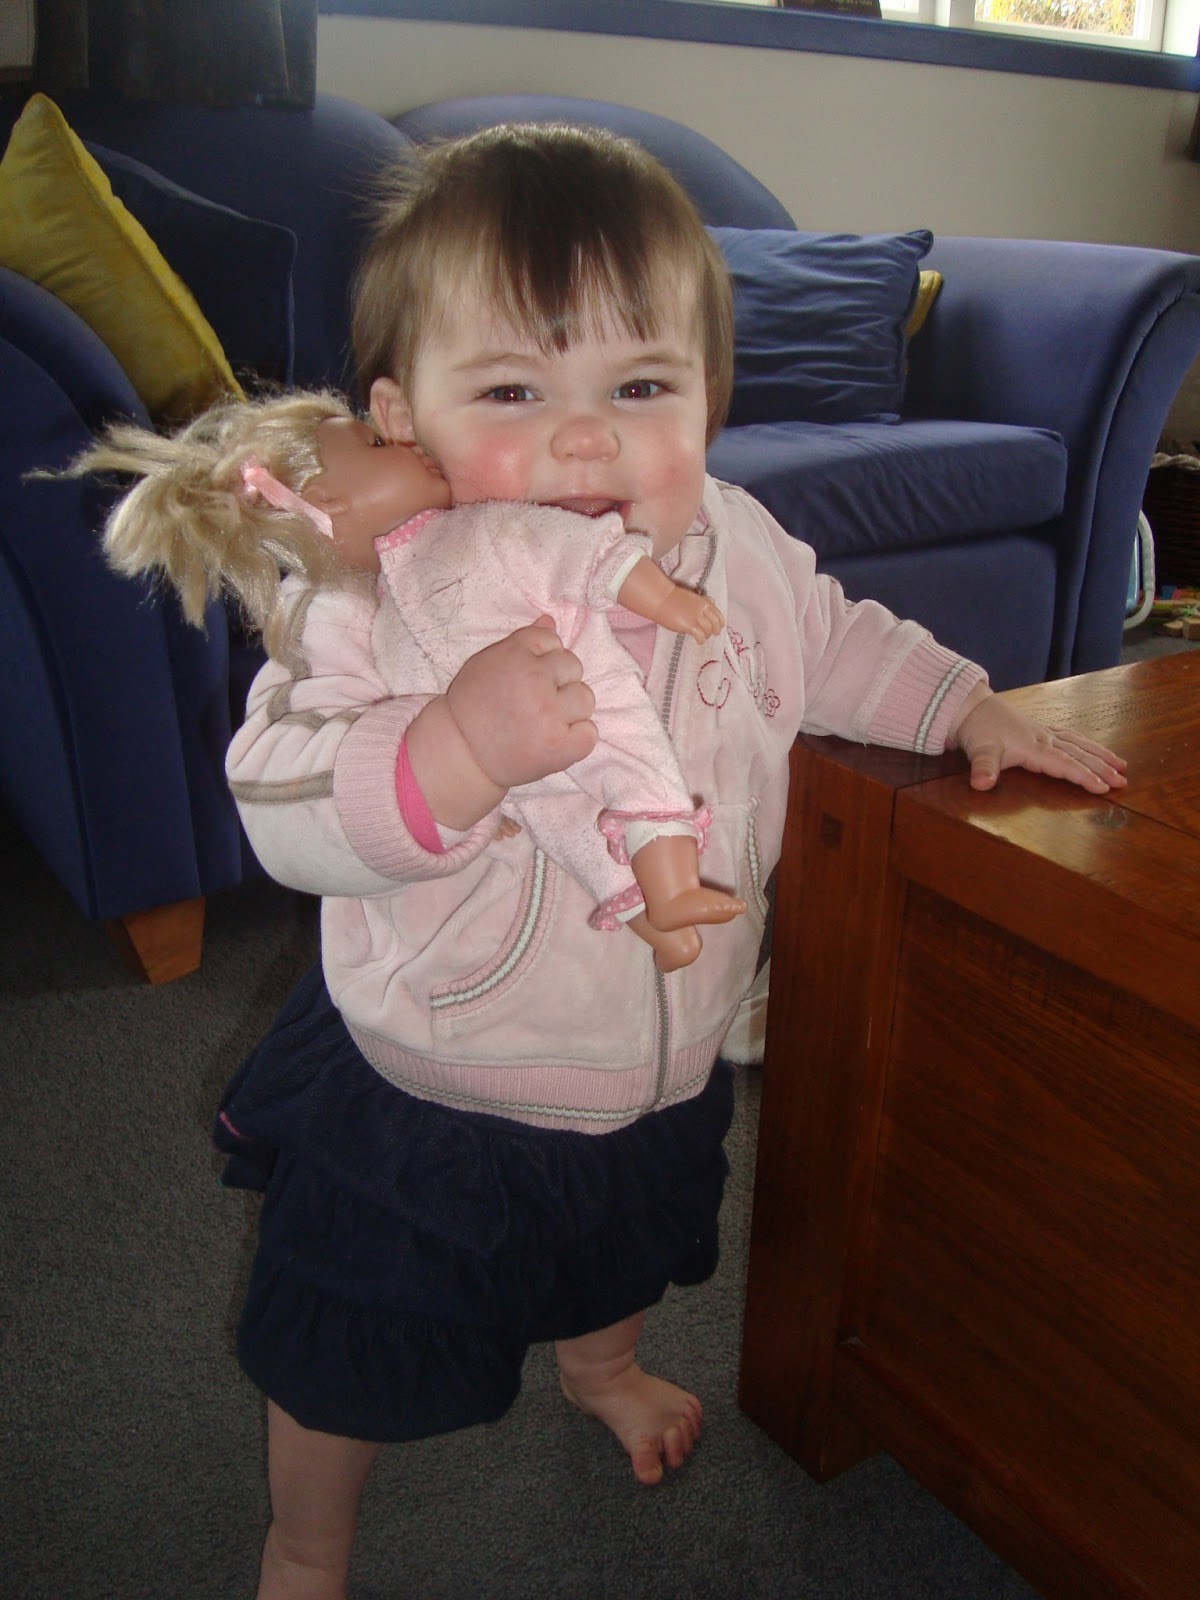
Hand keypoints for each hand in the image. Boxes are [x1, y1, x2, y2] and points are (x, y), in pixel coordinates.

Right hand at [447, 616, 597, 788]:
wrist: (461, 754)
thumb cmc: (473, 706)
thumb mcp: (488, 663)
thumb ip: (522, 642)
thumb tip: (550, 621)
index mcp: (515, 655)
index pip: (552, 640)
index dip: (543, 659)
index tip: (528, 677)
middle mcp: (535, 681)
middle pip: (573, 666)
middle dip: (558, 682)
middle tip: (535, 702)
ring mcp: (550, 714)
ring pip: (586, 698)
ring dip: (570, 710)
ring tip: (546, 722)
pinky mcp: (560, 746)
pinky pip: (590, 732)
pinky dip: (577, 739)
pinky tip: (555, 740)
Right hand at [655, 588, 724, 643]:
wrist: (660, 598)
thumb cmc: (672, 597)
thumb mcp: (692, 596)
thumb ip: (703, 600)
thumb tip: (712, 601)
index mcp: (704, 602)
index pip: (718, 615)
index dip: (719, 623)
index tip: (717, 627)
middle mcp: (703, 610)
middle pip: (715, 624)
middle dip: (715, 631)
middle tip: (711, 634)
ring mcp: (696, 618)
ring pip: (708, 631)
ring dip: (706, 636)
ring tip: (701, 637)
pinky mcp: (689, 626)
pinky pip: (701, 636)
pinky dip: (701, 640)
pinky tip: (698, 642)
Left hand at [950, 687, 1127, 794]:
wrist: (971, 706)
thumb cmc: (977, 731)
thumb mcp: (978, 751)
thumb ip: (983, 768)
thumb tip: (981, 784)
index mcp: (1033, 747)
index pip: (1064, 764)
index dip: (1083, 776)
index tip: (1103, 787)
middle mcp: (1044, 738)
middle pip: (1079, 754)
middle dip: (1102, 768)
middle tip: (1123, 781)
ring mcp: (1044, 732)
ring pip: (1079, 743)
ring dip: (1101, 755)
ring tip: (1122, 766)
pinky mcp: (1041, 728)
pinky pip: (1071, 735)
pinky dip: (1086, 743)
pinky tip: (1095, 749)